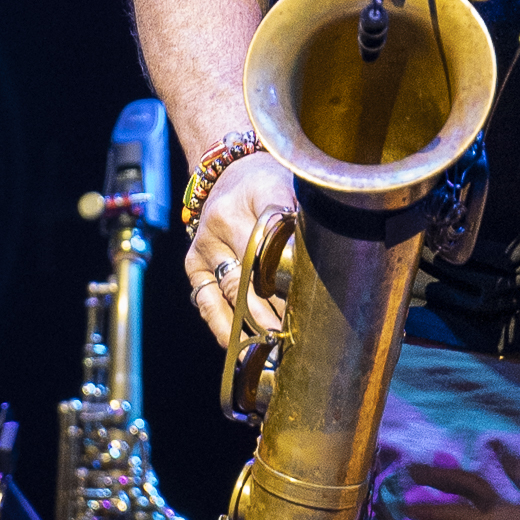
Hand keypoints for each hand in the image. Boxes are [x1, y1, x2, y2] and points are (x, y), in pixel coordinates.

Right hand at [186, 150, 296, 346]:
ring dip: (253, 322)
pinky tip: (240, 347)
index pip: (279, 238)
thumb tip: (326, 259)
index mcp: (258, 193)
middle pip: (254, 271)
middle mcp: (225, 219)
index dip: (293, 270)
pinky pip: (206, 301)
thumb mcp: (293, 185)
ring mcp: (206, 243)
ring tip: (274, 347)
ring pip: (231, 291)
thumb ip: (305, 217)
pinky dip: (223, 326)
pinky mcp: (193, 263)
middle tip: (300, 332)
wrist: (228, 172)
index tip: (311, 297)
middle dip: (278, 305)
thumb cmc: (270, 183)